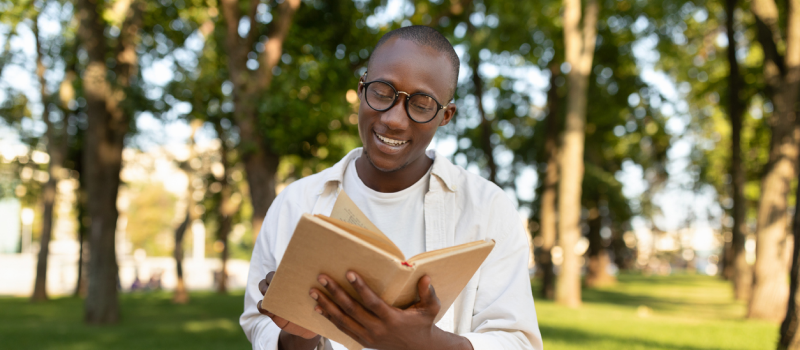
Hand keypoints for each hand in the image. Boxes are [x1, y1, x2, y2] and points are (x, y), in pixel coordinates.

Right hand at [257, 271, 318, 339]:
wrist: (310, 326)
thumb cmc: (315, 306)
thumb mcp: (319, 296)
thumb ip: (319, 286)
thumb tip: (326, 275)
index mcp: (292, 280)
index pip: (283, 268)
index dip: (283, 267)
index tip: (288, 269)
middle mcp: (281, 287)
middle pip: (270, 276)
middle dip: (271, 277)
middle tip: (277, 280)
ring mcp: (274, 298)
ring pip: (262, 287)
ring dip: (264, 288)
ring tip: (270, 292)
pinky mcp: (271, 311)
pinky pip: (261, 306)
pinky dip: (263, 306)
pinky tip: (269, 309)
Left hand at [310, 272, 472, 349]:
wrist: (418, 349)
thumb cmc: (423, 324)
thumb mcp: (431, 309)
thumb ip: (428, 293)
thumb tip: (425, 278)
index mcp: (392, 319)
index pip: (372, 302)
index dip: (360, 287)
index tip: (349, 273)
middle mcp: (377, 329)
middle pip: (351, 310)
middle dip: (335, 293)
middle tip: (322, 278)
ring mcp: (368, 337)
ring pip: (342, 320)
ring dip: (327, 305)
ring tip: (314, 291)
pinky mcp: (363, 341)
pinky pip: (342, 329)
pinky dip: (330, 318)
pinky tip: (319, 308)